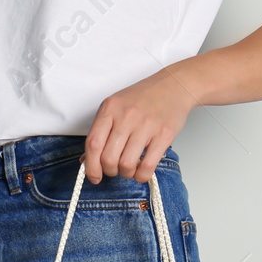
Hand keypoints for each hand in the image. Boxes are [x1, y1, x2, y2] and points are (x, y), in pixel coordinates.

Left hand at [83, 68, 196, 183]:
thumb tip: (87, 161)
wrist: (174, 85)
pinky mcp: (163, 135)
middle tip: (115, 169)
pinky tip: (141, 172)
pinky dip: (141, 176)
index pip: (93, 144)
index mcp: (110, 108)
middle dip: (110, 171)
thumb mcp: (116, 107)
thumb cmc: (143, 97)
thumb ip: (101, 132)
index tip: (94, 176)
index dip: (91, 166)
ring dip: (126, 173)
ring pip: (126, 164)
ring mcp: (146, 126)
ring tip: (130, 168)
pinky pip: (147, 166)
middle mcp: (126, 116)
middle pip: (108, 158)